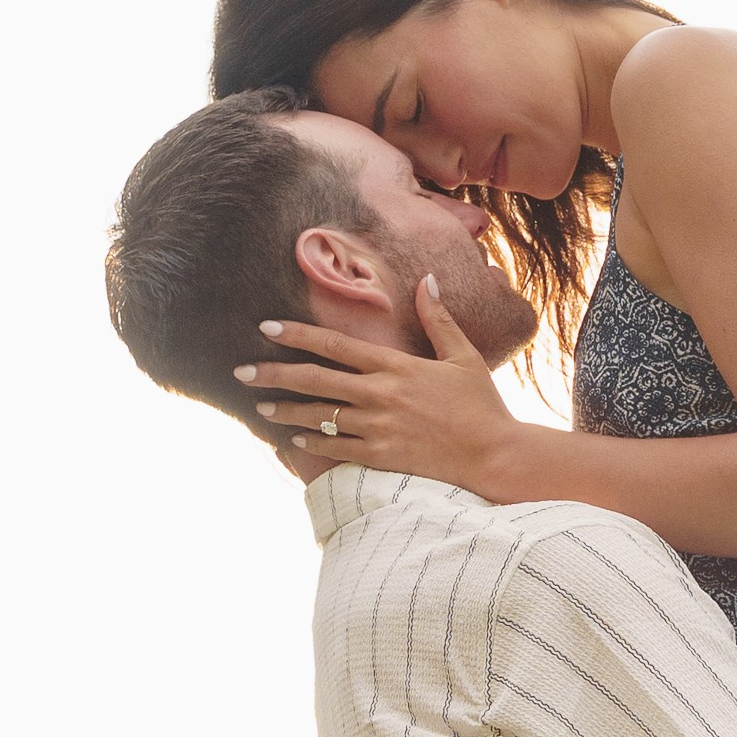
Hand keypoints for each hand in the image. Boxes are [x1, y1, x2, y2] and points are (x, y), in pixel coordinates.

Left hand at [234, 285, 545, 496]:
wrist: (495, 454)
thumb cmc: (482, 405)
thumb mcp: (464, 356)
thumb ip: (439, 318)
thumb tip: (427, 279)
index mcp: (397, 365)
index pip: (334, 344)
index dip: (296, 335)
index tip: (266, 328)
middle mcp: (381, 394)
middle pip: (315, 379)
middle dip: (273, 373)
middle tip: (241, 371)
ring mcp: (379, 428)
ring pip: (319, 416)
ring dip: (286, 410)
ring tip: (261, 406)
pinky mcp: (382, 457)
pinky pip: (337, 449)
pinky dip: (313, 443)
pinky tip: (294, 440)